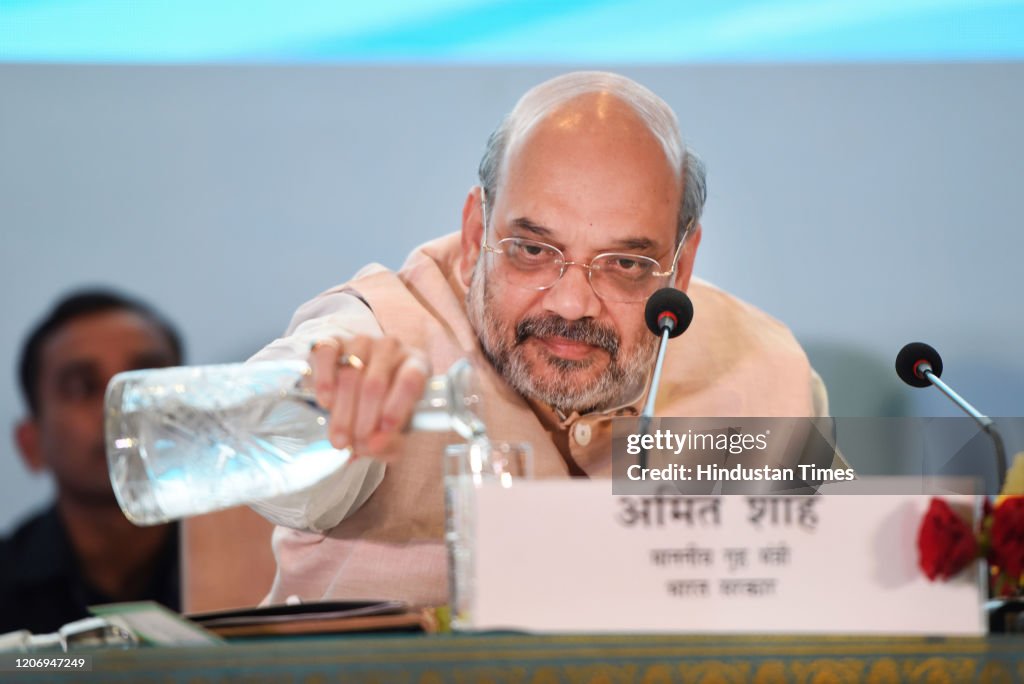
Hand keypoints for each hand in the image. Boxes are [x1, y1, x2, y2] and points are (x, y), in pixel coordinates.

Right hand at [308, 335, 430, 458]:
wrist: (356, 388)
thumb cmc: (384, 409)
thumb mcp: (396, 429)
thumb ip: (390, 442)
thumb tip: (373, 446)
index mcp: (416, 364)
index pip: (411, 380)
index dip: (398, 406)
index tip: (385, 430)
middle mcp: (391, 347)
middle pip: (375, 383)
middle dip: (363, 420)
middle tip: (356, 445)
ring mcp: (362, 341)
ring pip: (350, 374)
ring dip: (343, 411)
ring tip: (340, 438)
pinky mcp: (334, 340)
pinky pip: (326, 355)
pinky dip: (324, 381)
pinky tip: (326, 403)